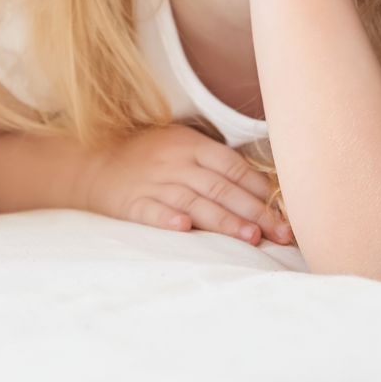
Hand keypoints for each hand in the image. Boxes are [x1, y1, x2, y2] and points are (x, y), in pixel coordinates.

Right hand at [81, 124, 293, 246]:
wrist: (93, 161)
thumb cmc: (148, 154)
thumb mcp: (181, 144)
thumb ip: (216, 162)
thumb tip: (264, 187)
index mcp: (191, 145)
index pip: (234, 166)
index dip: (261, 188)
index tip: (287, 210)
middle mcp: (175, 163)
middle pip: (221, 187)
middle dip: (253, 211)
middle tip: (281, 232)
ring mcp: (153, 183)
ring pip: (194, 202)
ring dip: (224, 220)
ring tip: (251, 237)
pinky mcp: (132, 203)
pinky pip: (152, 211)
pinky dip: (168, 219)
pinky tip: (184, 229)